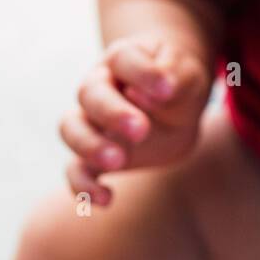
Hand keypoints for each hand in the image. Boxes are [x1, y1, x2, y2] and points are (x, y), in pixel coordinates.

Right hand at [59, 34, 211, 205]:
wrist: (174, 107)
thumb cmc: (177, 83)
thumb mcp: (187, 75)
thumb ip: (175, 78)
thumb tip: (159, 91)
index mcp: (122, 60)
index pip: (124, 60)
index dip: (143, 74)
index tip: (167, 89)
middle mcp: (98, 87)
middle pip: (90, 94)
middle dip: (113, 113)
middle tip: (141, 129)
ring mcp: (91, 121)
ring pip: (72, 129)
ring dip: (91, 146)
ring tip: (117, 160)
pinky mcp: (93, 155)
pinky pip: (76, 170)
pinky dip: (83, 186)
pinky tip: (105, 200)